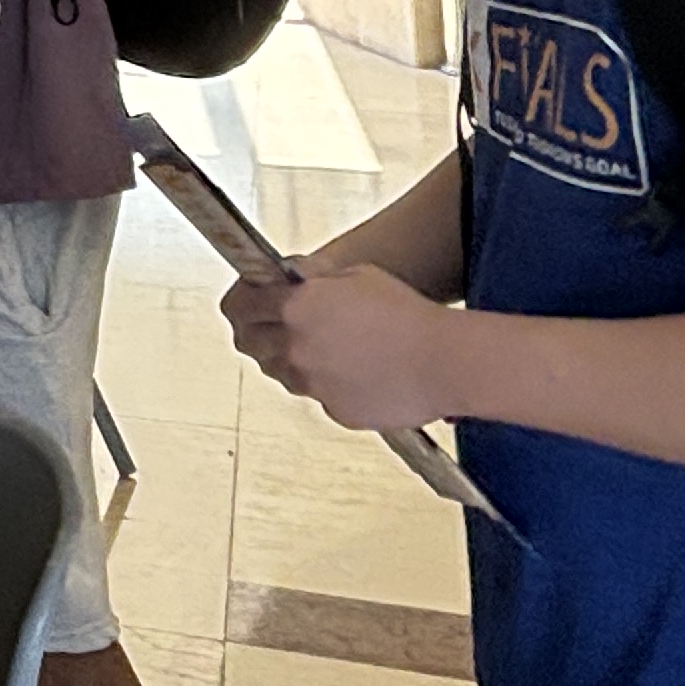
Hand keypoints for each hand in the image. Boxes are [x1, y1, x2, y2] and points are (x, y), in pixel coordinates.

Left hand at [223, 266, 457, 432]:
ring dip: (286, 358)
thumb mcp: (355, 275)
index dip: (241, 299)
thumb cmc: (407, 313)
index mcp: (296, 307)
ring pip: (278, 372)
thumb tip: (289, 276)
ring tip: (318, 345)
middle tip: (269, 323)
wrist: (444, 361)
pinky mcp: (334, 410)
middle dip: (253, 330)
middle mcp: (296, 348)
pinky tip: (350, 369)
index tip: (246, 298)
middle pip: (248, 342)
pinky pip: (314, 394)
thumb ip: (312, 277)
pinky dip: (322, 383)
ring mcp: (312, 384)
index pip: (240, 305)